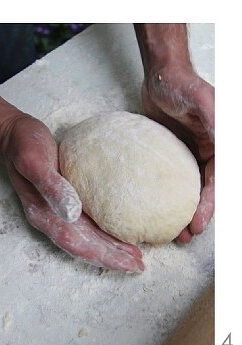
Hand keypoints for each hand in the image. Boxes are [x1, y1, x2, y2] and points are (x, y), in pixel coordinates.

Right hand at [0, 93, 142, 272]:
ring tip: (132, 255)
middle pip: (83, 247)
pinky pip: (84, 226)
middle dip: (111, 258)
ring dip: (108, 250)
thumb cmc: (24, 144)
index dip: (103, 255)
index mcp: (44, 215)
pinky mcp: (60, 204)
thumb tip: (72, 213)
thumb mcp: (36, 162)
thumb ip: (52, 187)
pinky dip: (101, 234)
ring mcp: (54, 214)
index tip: (129, 262)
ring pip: (84, 240)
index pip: (78, 243)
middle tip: (139, 265)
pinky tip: (115, 233)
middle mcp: (50, 219)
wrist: (14, 134)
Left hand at [142, 66, 213, 241]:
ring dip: (183, 213)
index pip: (217, 181)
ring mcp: (189, 156)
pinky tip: (155, 214)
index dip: (209, 205)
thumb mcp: (202, 101)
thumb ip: (214, 122)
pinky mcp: (171, 157)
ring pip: (189, 191)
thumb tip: (221, 142)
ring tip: (174, 235)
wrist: (161, 76)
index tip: (197, 224)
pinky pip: (170, 184)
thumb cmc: (183, 84)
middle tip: (185, 237)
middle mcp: (208, 152)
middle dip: (198, 216)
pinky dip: (166, 200)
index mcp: (220, 144)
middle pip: (206, 191)